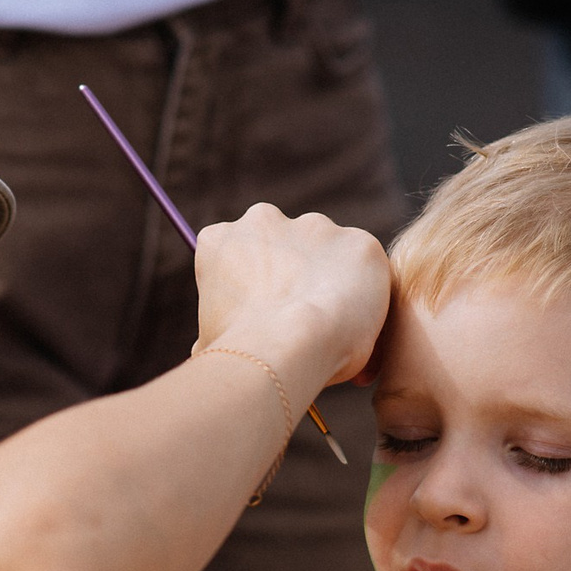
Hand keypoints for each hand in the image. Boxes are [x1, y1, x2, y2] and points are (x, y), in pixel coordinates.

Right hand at [194, 201, 391, 389]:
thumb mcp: (211, 336)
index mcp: (219, 240)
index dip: (255, 290)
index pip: (238, 255)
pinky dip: (365, 300)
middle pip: (286, 247)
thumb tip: (204, 351)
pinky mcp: (359, 243)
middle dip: (295, 277)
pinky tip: (354, 329)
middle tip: (300, 322)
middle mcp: (263, 219)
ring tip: (331, 331)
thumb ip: (219, 324)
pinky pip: (366, 274)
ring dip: (332, 285)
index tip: (264, 317)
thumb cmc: (241, 352)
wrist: (284, 346)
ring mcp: (314, 226)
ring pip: (329, 256)